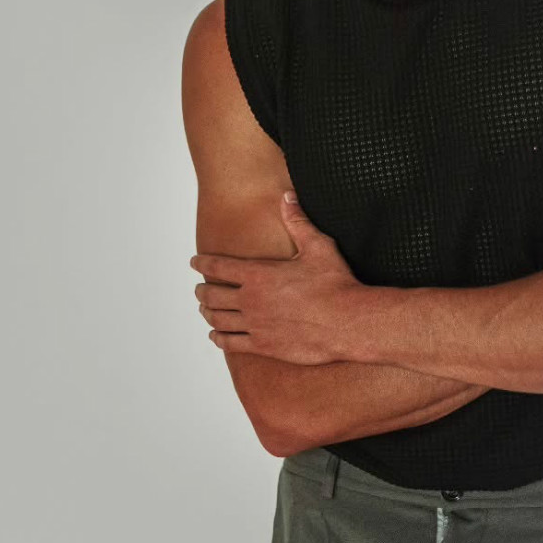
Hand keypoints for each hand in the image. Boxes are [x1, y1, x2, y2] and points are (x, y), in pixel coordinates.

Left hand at [190, 192, 359, 362]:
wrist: (347, 323)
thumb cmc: (336, 285)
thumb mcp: (318, 246)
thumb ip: (298, 222)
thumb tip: (287, 196)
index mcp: (259, 274)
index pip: (219, 266)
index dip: (202, 263)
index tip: (195, 262)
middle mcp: (250, 299)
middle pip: (212, 294)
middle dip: (202, 290)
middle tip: (200, 288)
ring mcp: (255, 324)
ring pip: (217, 319)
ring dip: (207, 312)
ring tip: (205, 309)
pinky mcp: (263, 345)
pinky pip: (230, 343)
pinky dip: (218, 338)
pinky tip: (215, 335)